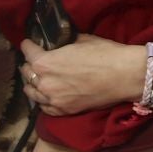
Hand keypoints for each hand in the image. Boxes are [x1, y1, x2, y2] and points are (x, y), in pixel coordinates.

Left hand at [19, 36, 145, 115]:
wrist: (125, 76)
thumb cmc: (106, 54)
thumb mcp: (81, 41)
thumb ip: (64, 44)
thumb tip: (60, 43)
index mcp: (44, 62)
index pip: (27, 51)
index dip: (28, 46)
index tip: (29, 44)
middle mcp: (43, 82)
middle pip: (27, 72)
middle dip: (30, 65)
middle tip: (35, 62)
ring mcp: (52, 99)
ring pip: (31, 92)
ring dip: (33, 84)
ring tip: (37, 80)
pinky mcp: (63, 111)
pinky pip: (44, 108)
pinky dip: (43, 101)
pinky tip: (45, 97)